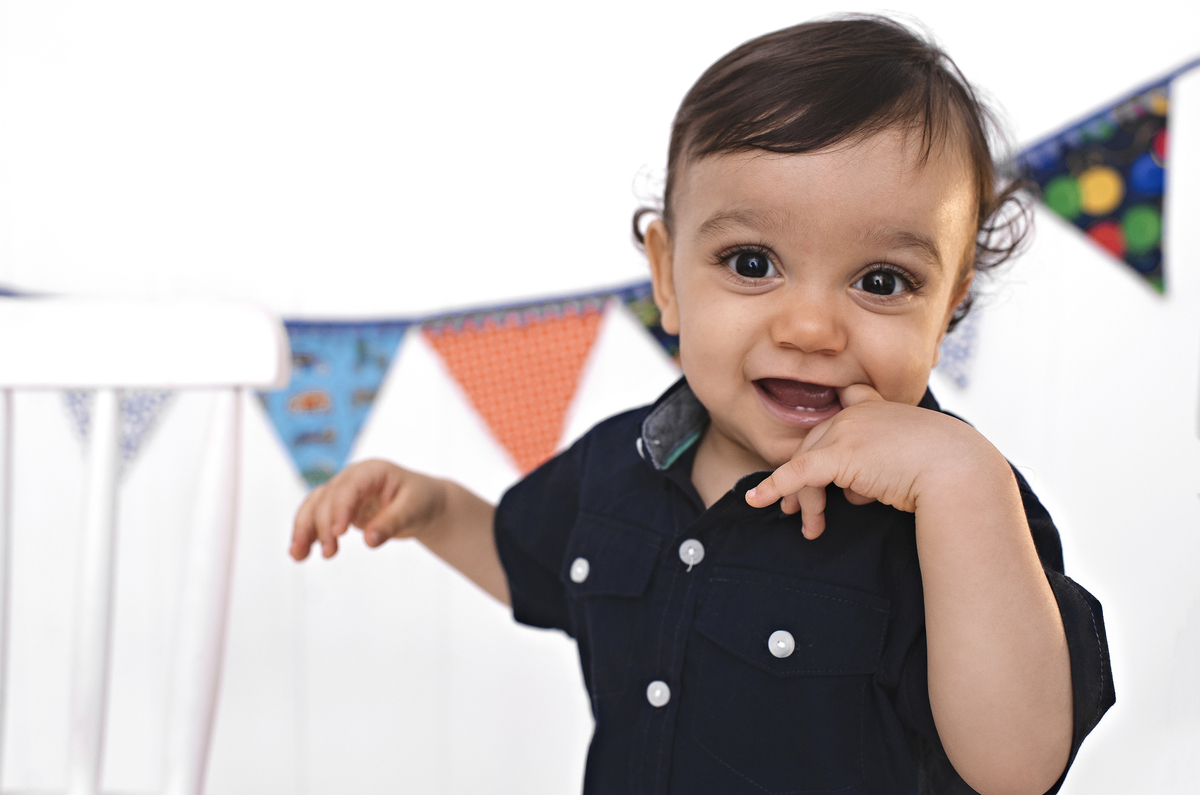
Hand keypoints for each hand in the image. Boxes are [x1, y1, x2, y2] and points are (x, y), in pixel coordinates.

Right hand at [290, 459, 448, 559]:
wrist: (425, 504)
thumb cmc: (422, 501)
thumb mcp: (413, 510)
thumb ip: (391, 523)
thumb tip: (370, 541)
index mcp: (371, 471)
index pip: (348, 487)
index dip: (340, 508)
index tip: (338, 533)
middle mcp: (352, 479)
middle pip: (327, 498)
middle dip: (323, 525)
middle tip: (330, 553)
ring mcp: (343, 493)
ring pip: (314, 506)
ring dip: (303, 530)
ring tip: (298, 555)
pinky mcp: (339, 509)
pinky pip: (316, 519)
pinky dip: (307, 534)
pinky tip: (300, 554)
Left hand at [745, 384, 997, 538]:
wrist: (961, 470)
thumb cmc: (949, 471)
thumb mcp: (912, 462)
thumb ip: (878, 467)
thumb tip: (851, 492)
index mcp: (879, 409)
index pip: (843, 412)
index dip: (828, 433)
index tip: (821, 452)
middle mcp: (859, 413)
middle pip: (816, 446)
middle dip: (803, 481)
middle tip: (794, 510)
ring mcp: (848, 429)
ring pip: (808, 464)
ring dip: (805, 500)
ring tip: (810, 527)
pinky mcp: (840, 454)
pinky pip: (798, 472)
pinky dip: (775, 486)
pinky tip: (758, 501)